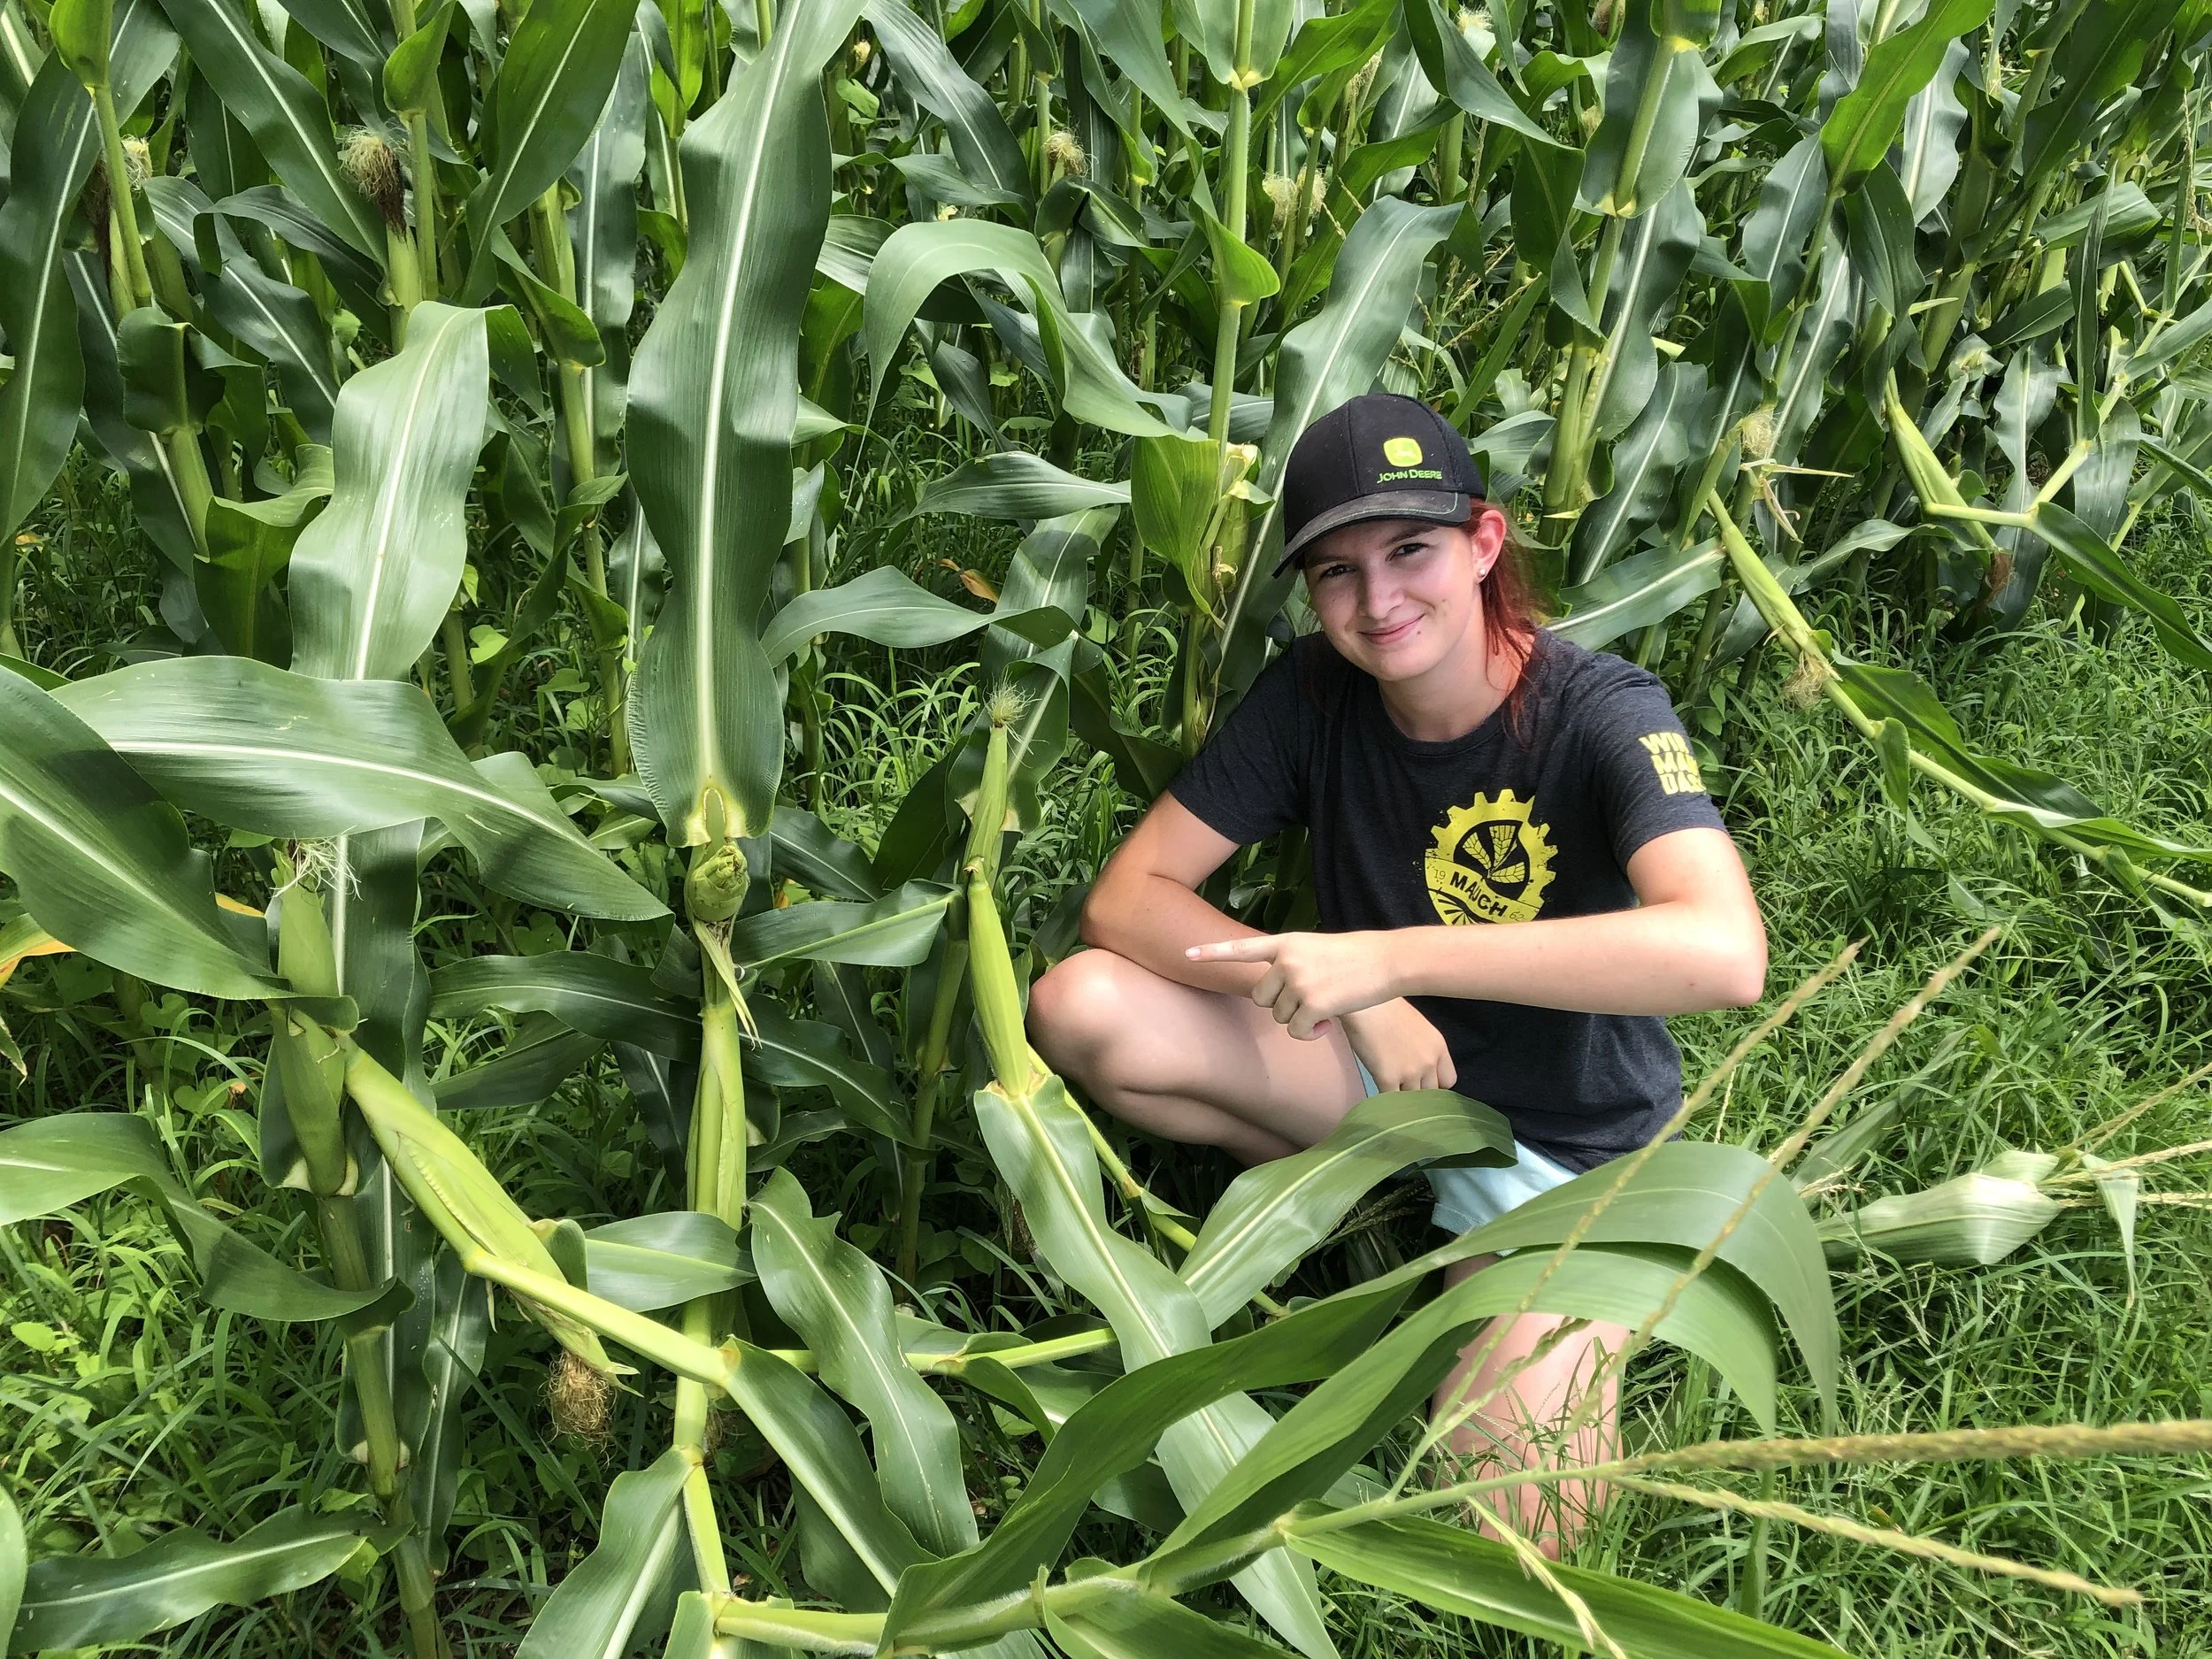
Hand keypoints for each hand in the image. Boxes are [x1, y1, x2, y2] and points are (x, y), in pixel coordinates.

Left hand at [1186, 930, 1396, 1039]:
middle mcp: (1287, 961)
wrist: (1387, 960)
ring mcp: (1299, 982)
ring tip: (1325, 1005)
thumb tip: (1276, 993)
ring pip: (1279, 1016)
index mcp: (1287, 943)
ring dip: (1299, 1019)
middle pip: (1261, 998)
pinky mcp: (1312, 1003)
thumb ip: (1292, 963)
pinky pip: (1297, 1031)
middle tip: (1308, 1000)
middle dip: (1280, 1006)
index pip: (1242, 948)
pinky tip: (1328, 1024)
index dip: (1213, 952)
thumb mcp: (1316, 949)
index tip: (1186, 954)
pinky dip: (1310, 1033)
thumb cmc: (1356, 957)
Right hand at [1341, 1000, 1456, 1092]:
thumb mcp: (1418, 1026)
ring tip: (1388, 1087)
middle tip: (1402, 1085)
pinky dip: (1384, 1100)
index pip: (1448, 1080)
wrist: (1364, 1005)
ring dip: (1400, 1097)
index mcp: (1438, 1047)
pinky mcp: (1388, 1078)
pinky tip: (1377, 1088)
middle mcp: (1429, 1062)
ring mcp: (1409, 1072)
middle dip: (1418, 1092)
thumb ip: (1424, 1048)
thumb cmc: (1386, 1008)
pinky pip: (1390, 1100)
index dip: (1434, 1083)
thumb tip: (1418, 1066)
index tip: (1422, 1081)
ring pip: (1411, 1100)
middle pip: (1431, 1094)